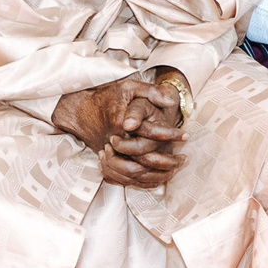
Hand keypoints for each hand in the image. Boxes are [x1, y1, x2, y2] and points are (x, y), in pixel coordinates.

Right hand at [52, 76, 188, 186]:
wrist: (81, 109)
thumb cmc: (108, 96)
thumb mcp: (129, 86)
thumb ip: (150, 91)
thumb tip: (170, 101)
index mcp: (122, 123)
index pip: (151, 133)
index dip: (171, 135)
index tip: (186, 135)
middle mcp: (115, 142)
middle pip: (144, 161)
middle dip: (168, 161)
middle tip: (184, 158)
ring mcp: (109, 154)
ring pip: (135, 175)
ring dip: (158, 174)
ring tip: (176, 167)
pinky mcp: (107, 162)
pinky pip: (126, 180)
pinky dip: (143, 181)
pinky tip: (160, 176)